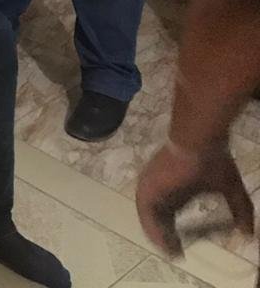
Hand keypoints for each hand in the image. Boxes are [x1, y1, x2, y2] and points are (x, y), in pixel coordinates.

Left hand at [137, 142, 254, 256]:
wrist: (199, 141)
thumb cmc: (214, 160)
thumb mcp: (231, 189)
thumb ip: (240, 210)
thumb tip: (250, 234)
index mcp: (175, 187)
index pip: (169, 214)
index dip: (174, 231)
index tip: (183, 249)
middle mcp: (159, 187)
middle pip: (158, 217)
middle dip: (166, 237)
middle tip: (177, 254)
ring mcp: (151, 187)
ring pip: (150, 217)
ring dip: (159, 235)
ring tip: (171, 252)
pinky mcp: (147, 188)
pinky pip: (146, 215)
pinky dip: (153, 229)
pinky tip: (164, 243)